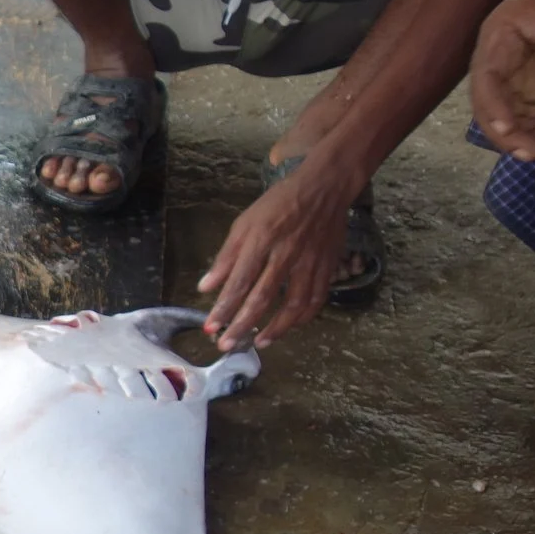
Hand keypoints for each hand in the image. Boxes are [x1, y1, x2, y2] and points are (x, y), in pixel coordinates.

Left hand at [198, 160, 357, 348]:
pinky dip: (303, 317)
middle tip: (227, 346)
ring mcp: (310, 261)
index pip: (239, 281)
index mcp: (261, 240)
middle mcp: (286, 253)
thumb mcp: (244, 223)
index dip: (224, 308)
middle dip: (242, 325)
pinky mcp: (328, 265)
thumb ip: (226, 257)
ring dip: (275, 329)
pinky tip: (289, 327)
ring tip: (258, 344)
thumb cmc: (278, 204)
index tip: (211, 328)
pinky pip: (317, 298)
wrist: (325, 187)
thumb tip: (206, 287)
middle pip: (262, 297)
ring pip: (293, 304)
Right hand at [471, 0, 534, 161]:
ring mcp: (515, 71)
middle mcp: (499, 57)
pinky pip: (528, 111)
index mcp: (499, 35)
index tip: (509, 129)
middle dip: (507, 132)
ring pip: (508, 112)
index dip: (493, 106)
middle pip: (490, 103)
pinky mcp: (532, 79)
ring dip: (527, 133)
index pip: (486, 78)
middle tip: (533, 154)